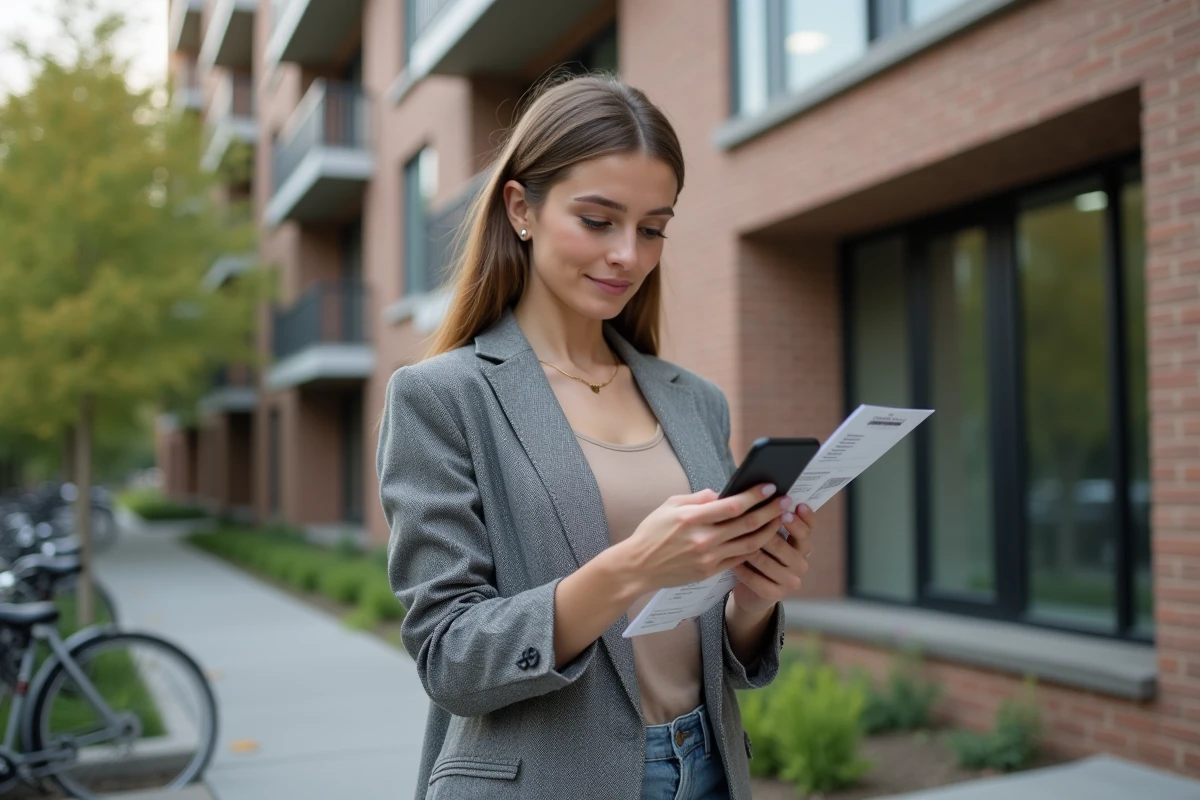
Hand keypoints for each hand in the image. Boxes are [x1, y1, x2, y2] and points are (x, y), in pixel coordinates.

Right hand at [619, 484, 790, 593]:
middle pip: (747, 524)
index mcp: (692, 518)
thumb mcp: (670, 506)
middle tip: (786, 501)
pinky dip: (754, 548)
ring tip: (779, 519)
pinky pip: (739, 559)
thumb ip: (698, 498)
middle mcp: (703, 539)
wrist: (638, 566)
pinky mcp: (709, 571)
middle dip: (770, 511)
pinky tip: (763, 538)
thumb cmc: (652, 532)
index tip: (770, 487)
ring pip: (749, 544)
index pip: (732, 505)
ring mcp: (708, 558)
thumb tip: (721, 494)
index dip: (755, 496)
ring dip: (769, 530)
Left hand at [730, 501, 814, 615]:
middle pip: (785, 544)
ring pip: (767, 561)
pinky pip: (757, 579)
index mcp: (802, 546)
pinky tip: (732, 562)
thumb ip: (769, 521)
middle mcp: (801, 563)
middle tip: (752, 520)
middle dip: (766, 531)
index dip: (803, 517)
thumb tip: (760, 496)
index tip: (792, 505)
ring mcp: (791, 581)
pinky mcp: (777, 595)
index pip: (808, 529)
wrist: (752, 592)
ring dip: (749, 550)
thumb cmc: (757, 557)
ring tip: (734, 540)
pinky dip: (742, 570)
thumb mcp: (766, 538)